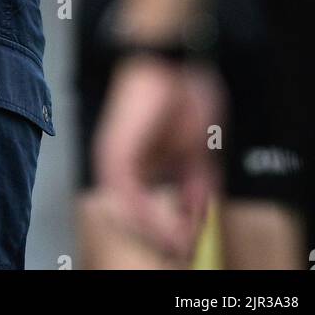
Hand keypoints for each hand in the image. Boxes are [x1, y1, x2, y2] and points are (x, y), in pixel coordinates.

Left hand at [93, 57, 224, 262]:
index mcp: (140, 167)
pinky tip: (170, 227)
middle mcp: (122, 168)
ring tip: (184, 245)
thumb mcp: (198, 150)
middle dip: (167, 238)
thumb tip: (200, 215)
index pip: (154, 211)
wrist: (168, 61)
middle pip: (141, 217)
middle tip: (189, 253)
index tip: (195, 246)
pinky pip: (128, 198)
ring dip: (160, 233)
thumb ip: (197, 184)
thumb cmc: (182, 95)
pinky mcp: (114, 154)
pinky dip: (149, 217)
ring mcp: (114, 161)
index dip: (176, 231)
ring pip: (133, 213)